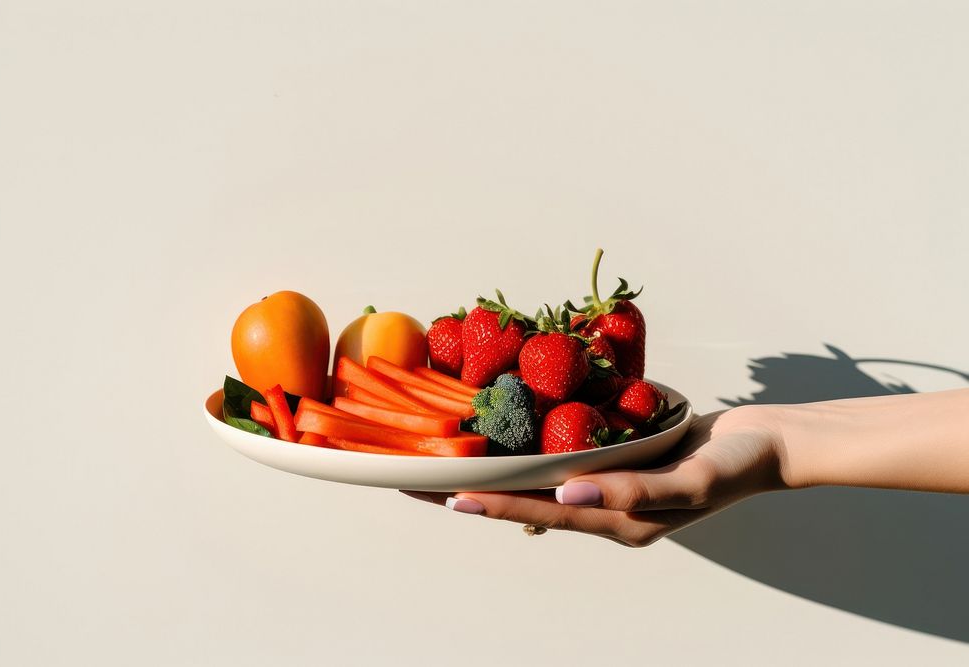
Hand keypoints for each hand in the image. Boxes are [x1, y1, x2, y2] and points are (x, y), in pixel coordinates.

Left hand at [402, 406, 787, 546]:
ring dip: (498, 470)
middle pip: (529, 501)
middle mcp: (607, 507)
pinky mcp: (620, 461)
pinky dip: (534, 448)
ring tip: (452, 459)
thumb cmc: (739, 464)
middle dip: (478, 491)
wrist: (771, 443)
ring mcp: (612, 485)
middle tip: (424, 481)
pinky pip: (567, 456)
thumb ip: (633, 491)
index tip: (444, 497)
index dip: (493, 503)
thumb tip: (566, 494)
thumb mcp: (692, 480)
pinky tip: (511, 434)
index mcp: (620, 521)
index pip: (542, 512)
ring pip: (541, 479)